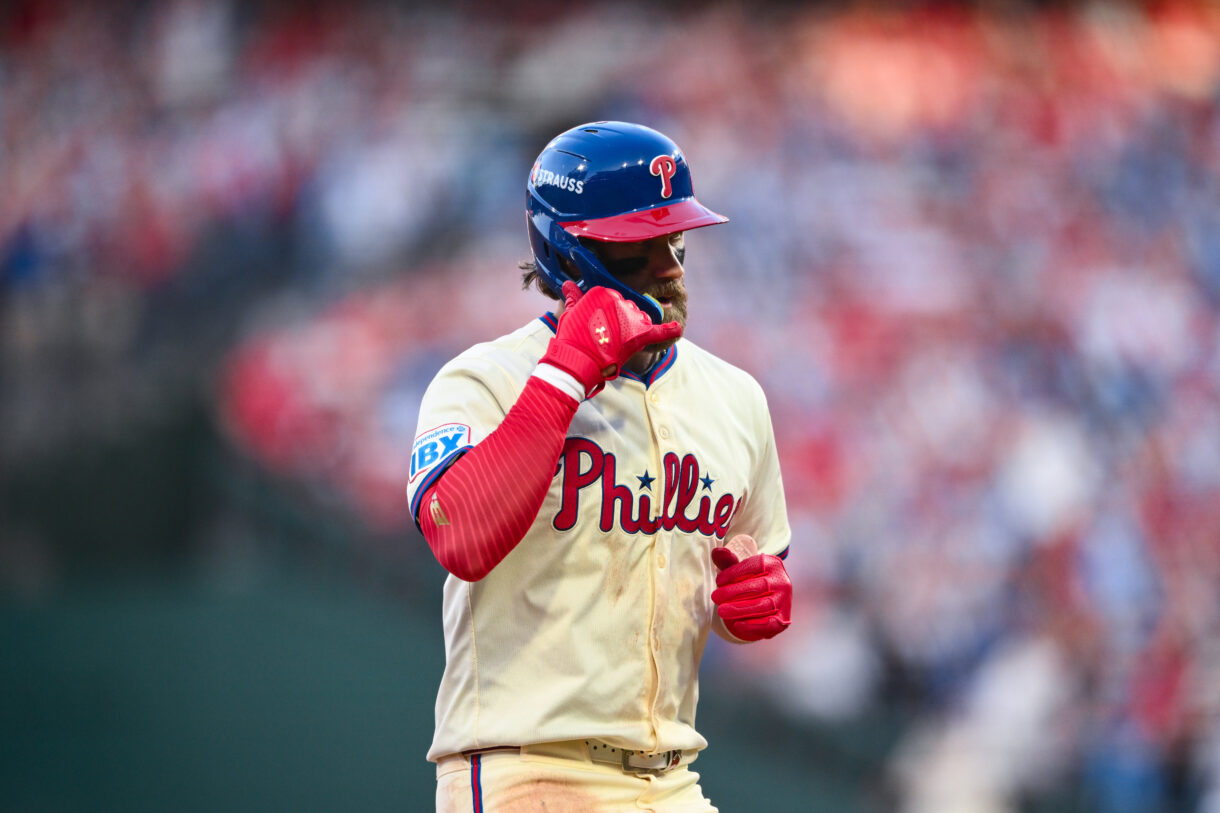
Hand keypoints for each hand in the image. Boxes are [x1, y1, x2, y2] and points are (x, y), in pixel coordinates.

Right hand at [539, 282, 681, 398]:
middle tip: (606, 336)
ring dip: (634, 329)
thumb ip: (574, 298)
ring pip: (639, 319)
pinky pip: (658, 331)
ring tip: (618, 342)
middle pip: (627, 309)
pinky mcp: (639, 334)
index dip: (606, 314)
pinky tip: (678, 328)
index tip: (598, 325)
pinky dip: (669, 330)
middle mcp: (619, 301)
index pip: (612, 300)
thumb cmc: (571, 338)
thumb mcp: (570, 314)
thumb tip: (569, 285)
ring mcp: (630, 317)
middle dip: (620, 321)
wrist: (577, 359)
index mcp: (602, 293)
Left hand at [711, 534, 791, 640]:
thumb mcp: (738, 570)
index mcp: (773, 564)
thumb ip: (728, 561)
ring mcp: (784, 601)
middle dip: (734, 592)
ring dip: (740, 609)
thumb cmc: (747, 582)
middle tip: (715, 597)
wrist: (763, 602)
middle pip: (758, 587)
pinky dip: (753, 625)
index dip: (735, 572)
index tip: (718, 580)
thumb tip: (716, 552)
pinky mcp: (783, 619)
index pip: (754, 566)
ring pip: (763, 606)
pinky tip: (737, 625)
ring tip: (721, 611)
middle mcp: (782, 581)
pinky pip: (769, 624)